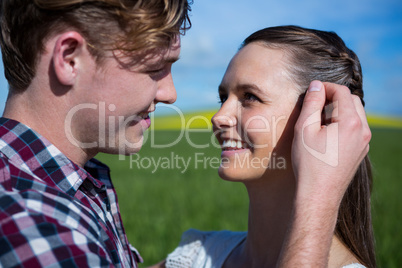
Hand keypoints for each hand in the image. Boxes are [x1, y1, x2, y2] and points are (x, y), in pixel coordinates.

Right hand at [292, 80, 370, 203]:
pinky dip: (343, 124)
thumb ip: (312, 104)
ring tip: (319, 121)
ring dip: (339, 111)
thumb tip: (316, 85)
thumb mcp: (304, 129)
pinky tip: (326, 135)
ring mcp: (364, 143)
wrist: (319, 194)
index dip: (326, 87)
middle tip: (314, 105)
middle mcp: (363, 131)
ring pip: (356, 115)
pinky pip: (355, 129)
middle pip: (352, 101)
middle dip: (334, 98)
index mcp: (350, 122)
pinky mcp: (361, 152)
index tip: (312, 91)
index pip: (342, 92)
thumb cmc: (309, 163)